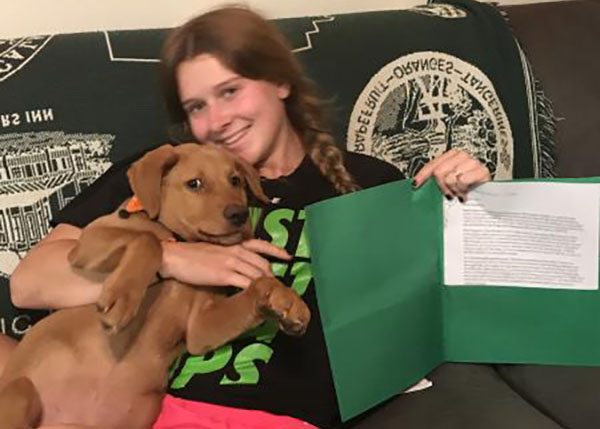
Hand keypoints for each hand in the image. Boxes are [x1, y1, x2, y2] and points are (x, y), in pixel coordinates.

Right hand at [160, 239, 290, 288]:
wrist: (174, 257)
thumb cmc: (190, 255)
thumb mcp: (214, 250)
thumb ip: (228, 255)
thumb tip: (238, 266)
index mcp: (233, 245)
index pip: (260, 244)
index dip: (276, 250)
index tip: (288, 256)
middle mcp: (235, 252)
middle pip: (262, 263)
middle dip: (272, 275)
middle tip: (277, 286)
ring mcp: (230, 263)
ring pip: (256, 274)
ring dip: (266, 285)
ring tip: (271, 294)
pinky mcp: (223, 275)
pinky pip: (245, 283)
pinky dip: (254, 290)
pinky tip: (257, 296)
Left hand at [412, 149, 490, 200]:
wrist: (488, 196)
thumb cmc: (467, 189)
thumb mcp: (449, 184)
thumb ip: (436, 181)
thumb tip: (419, 185)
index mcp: (451, 156)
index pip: (432, 164)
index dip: (423, 175)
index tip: (416, 184)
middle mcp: (461, 156)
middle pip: (439, 171)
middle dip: (442, 186)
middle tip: (449, 194)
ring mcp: (472, 162)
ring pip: (450, 177)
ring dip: (454, 189)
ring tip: (459, 193)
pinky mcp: (481, 171)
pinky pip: (462, 180)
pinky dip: (462, 189)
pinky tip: (466, 192)